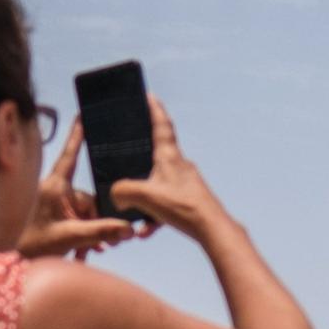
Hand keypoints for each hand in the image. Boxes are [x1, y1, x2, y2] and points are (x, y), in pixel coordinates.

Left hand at [16, 118, 139, 260]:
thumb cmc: (30, 245)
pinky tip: (86, 254)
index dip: (78, 136)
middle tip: (111, 243)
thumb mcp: (69, 237)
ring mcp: (53, 207)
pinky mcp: (52, 221)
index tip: (82, 115)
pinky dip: (83, 238)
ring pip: (84, 214)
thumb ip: (100, 231)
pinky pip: (75, 224)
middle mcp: (55, 193)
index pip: (70, 156)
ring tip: (96, 251)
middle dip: (100, 220)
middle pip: (88, 199)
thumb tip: (129, 228)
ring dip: (92, 233)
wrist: (9, 265)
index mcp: (55, 187)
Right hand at [107, 95, 228, 240]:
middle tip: (128, 156)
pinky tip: (146, 232)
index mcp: (170, 156)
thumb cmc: (184, 207)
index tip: (149, 96)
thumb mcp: (144, 196)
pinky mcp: (188, 201)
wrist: (212, 229)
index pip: (162, 125)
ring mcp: (185, 184)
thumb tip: (116, 194)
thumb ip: (123, 191)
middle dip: (140, 159)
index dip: (154, 109)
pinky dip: (153, 218)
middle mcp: (179, 166)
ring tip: (136, 221)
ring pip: (157, 187)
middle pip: (158, 155)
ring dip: (144, 202)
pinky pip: (164, 206)